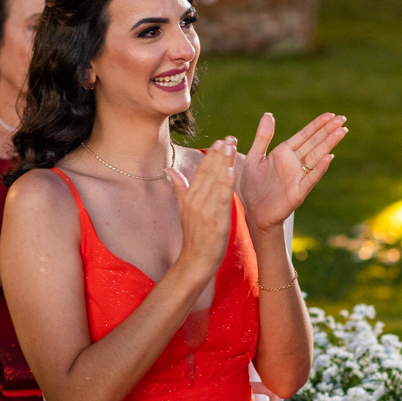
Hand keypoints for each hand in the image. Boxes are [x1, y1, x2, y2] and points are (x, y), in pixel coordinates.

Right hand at [167, 138, 237, 283]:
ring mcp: (205, 211)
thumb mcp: (184, 210)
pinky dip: (226, 184)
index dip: (211, 155)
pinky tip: (232, 171)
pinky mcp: (215, 221)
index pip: (201, 171)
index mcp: (189, 197)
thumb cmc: (194, 237)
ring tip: (231, 147)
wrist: (195, 262)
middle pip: (208, 172)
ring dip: (224, 163)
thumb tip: (169, 169)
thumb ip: (179, 188)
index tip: (220, 140)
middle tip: (229, 138)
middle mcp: (195, 201)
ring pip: (215, 182)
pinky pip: (221, 199)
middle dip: (219, 154)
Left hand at [240, 112, 346, 235]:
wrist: (253, 213)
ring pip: (316, 157)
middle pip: (314, 143)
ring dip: (328, 145)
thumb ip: (262, 138)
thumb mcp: (255, 158)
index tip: (330, 115)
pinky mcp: (298, 192)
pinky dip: (319, 169)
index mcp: (284, 153)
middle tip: (343, 119)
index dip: (316, 125)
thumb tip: (268, 114)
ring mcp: (298, 177)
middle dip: (328, 131)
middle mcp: (294, 163)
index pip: (304, 136)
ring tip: (341, 132)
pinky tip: (328, 158)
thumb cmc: (253, 186)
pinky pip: (310, 178)